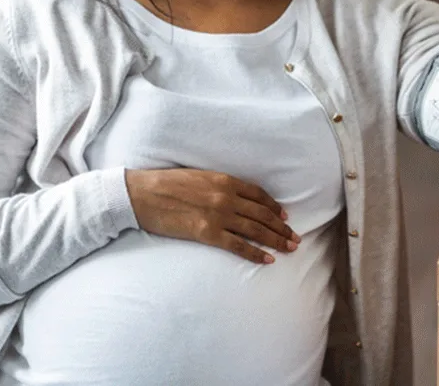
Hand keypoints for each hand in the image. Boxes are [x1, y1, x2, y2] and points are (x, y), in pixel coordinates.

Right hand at [125, 168, 299, 263]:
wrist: (142, 194)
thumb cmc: (167, 184)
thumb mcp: (199, 177)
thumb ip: (219, 186)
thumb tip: (235, 197)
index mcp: (225, 180)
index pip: (259, 195)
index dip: (275, 207)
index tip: (285, 217)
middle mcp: (226, 197)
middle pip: (262, 214)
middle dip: (282, 228)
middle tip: (296, 238)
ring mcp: (218, 215)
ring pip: (255, 230)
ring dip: (276, 240)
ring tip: (290, 248)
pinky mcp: (206, 233)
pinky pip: (237, 245)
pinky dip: (255, 253)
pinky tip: (267, 260)